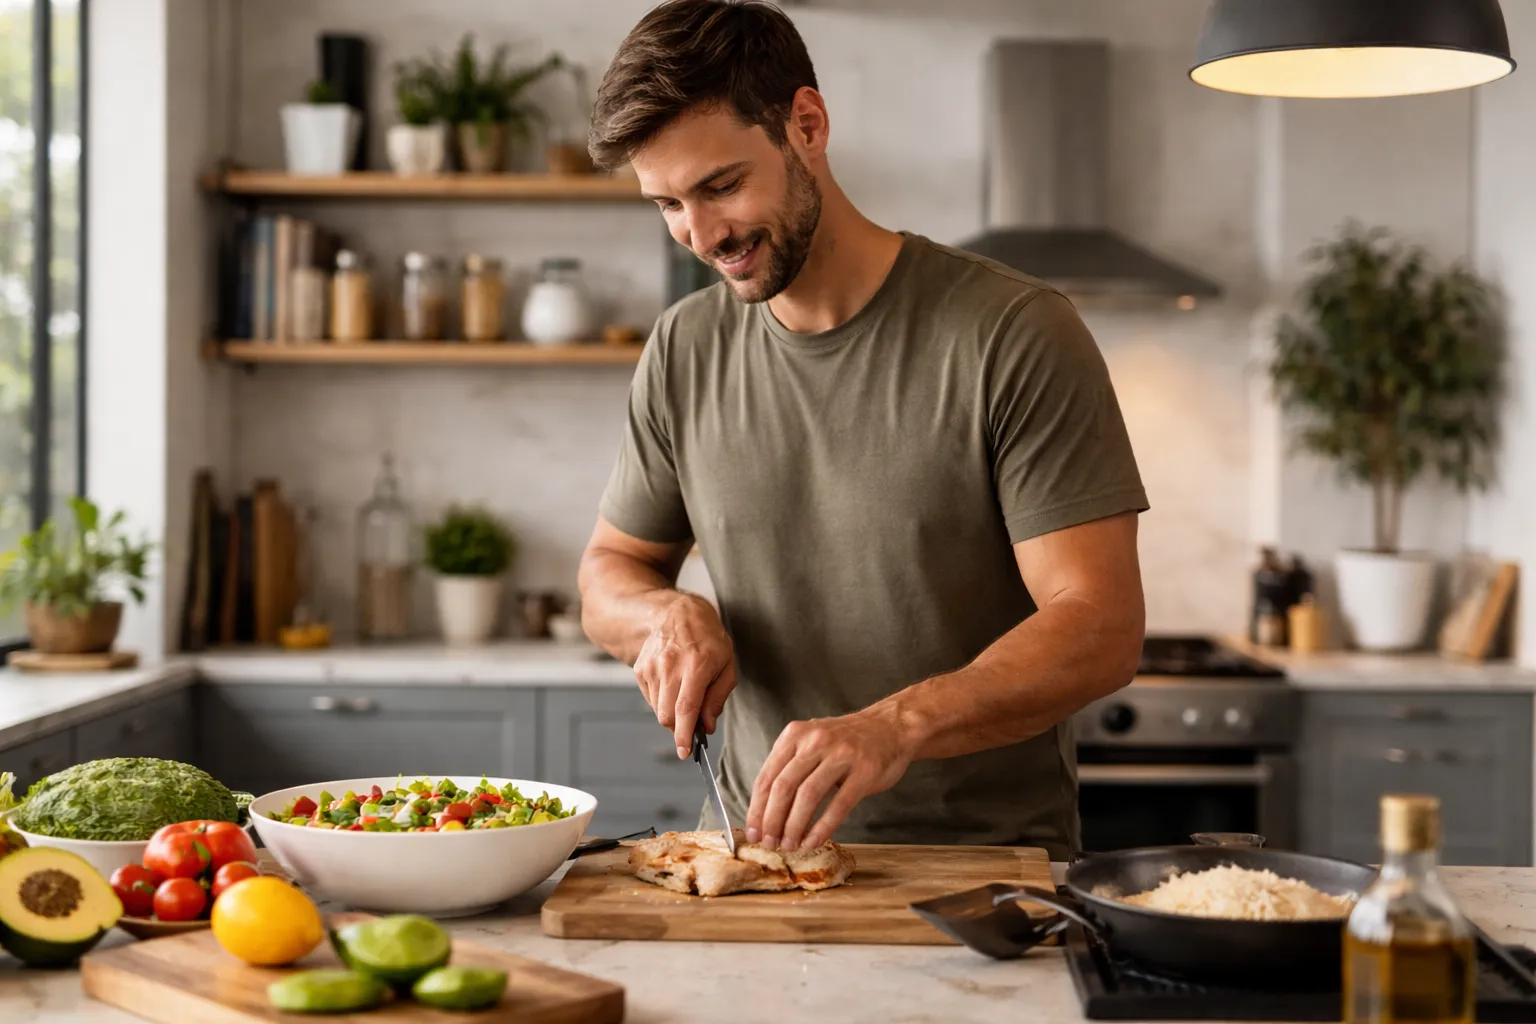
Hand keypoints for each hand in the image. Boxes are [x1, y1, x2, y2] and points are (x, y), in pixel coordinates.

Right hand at [634, 593, 737, 757]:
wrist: (675, 613)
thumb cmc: (707, 638)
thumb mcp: (726, 663)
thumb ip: (718, 696)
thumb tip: (708, 725)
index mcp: (697, 665)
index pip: (686, 708)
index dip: (685, 734)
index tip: (685, 752)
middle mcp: (670, 666)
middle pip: (668, 715)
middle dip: (680, 729)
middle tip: (694, 726)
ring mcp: (652, 667)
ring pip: (658, 710)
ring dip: (672, 714)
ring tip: (685, 696)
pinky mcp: (640, 669)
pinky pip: (651, 699)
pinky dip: (663, 702)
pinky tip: (673, 686)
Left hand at [745, 707, 912, 851]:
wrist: (890, 726)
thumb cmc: (846, 742)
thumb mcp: (811, 742)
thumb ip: (790, 766)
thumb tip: (766, 810)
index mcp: (795, 734)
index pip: (767, 776)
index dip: (757, 808)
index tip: (752, 831)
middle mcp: (816, 741)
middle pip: (783, 786)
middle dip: (772, 820)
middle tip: (769, 842)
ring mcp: (841, 755)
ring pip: (808, 796)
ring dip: (794, 826)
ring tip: (789, 845)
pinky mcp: (864, 771)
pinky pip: (838, 805)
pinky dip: (822, 827)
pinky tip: (813, 841)